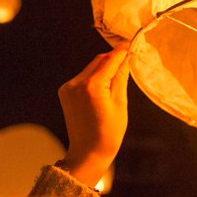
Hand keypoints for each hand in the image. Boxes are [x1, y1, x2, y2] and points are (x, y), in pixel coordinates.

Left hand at [58, 46, 130, 186]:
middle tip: (128, 58)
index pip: (109, 60)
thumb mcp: (120, 103)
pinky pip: (83, 77)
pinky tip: (104, 85)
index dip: (121, 51)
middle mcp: (76, 84)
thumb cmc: (108, 133)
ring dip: (103, 67)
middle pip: (98, 61)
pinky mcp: (65, 93)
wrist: (87, 153)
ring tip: (118, 74)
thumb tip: (126, 59)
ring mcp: (68, 88)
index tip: (131, 44)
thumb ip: (121, 77)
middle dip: (113, 59)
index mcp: (92, 87)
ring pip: (90, 68)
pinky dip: (95, 76)